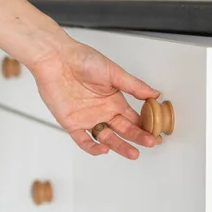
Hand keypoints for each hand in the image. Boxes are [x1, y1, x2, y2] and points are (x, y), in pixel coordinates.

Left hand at [30, 36, 161, 159]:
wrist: (56, 58)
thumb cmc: (82, 59)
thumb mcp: (113, 71)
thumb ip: (133, 86)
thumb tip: (155, 93)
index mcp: (114, 100)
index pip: (134, 118)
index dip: (145, 127)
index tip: (156, 134)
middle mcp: (103, 112)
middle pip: (124, 130)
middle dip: (138, 138)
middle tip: (150, 143)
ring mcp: (88, 119)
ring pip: (107, 138)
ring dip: (120, 146)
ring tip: (132, 153)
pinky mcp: (72, 123)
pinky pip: (83, 141)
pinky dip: (93, 148)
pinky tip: (104, 149)